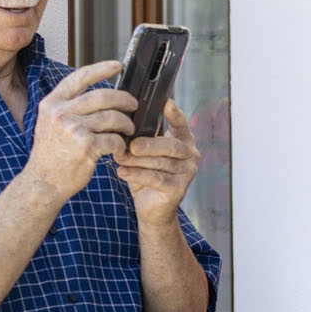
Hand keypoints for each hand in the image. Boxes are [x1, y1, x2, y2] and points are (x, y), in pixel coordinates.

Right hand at [27, 61, 136, 200]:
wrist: (43, 183)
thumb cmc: (50, 156)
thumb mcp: (49, 124)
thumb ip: (67, 108)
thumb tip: (97, 95)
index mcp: (52, 104)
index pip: (79, 77)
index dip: (101, 69)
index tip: (118, 65)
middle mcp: (60, 113)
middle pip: (103, 96)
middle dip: (124, 99)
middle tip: (133, 105)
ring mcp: (73, 129)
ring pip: (112, 117)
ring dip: (126, 123)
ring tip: (129, 129)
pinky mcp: (86, 146)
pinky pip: (114, 139)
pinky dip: (121, 144)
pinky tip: (119, 149)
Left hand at [115, 100, 200, 226]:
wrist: (152, 208)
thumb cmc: (147, 174)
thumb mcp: (145, 152)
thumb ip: (142, 137)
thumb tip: (124, 121)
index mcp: (184, 140)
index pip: (181, 124)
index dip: (174, 114)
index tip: (166, 103)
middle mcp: (190, 154)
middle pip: (171, 145)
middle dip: (149, 144)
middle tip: (131, 145)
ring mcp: (188, 172)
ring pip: (161, 162)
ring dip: (137, 160)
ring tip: (120, 158)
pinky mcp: (179, 189)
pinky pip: (156, 178)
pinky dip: (137, 174)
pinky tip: (123, 172)